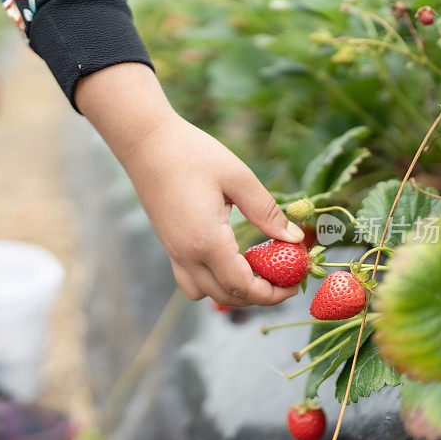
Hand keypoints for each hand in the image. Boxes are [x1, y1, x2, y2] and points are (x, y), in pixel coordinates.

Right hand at [76, 63, 304, 305]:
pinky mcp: (169, 246)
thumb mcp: (238, 177)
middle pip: (227, 296)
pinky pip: (191, 280)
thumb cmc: (192, 153)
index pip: (243, 287)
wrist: (146, 143)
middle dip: (259, 295)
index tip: (294, 285)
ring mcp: (174, 253)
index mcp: (207, 241)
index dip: (272, 294)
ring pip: (206, 293)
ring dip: (234, 291)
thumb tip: (294, 239)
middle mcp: (187, 255)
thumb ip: (266, 212)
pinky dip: (213, 282)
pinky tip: (230, 259)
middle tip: (284, 277)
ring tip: (257, 271)